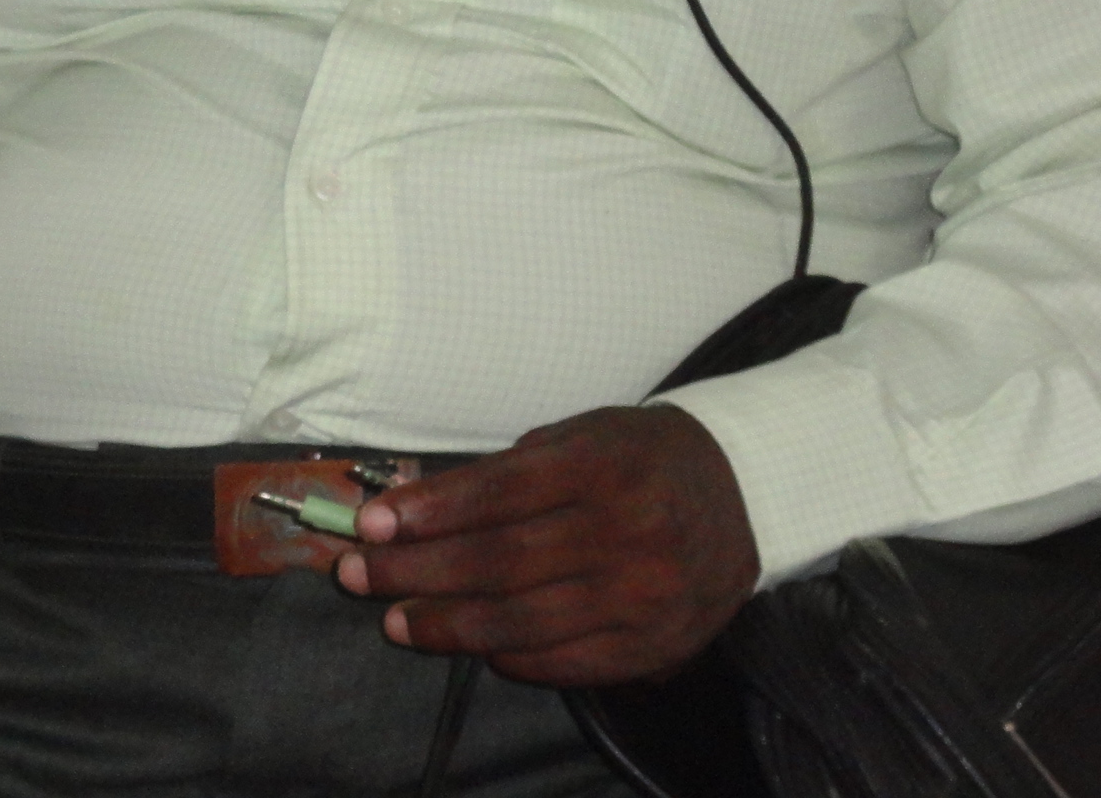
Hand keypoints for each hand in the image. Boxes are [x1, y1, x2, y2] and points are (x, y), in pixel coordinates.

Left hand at [336, 405, 757, 686]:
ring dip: (448, 626)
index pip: (496, 495)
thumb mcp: (577, 437)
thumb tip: (412, 509)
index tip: (370, 523)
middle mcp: (628, 532)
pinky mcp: (657, 644)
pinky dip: (512, 659)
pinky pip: (567, 663)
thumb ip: (502, 474)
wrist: (744, 492)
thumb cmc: (637, 457)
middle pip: (499, 563)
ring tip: (397, 622)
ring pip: (525, 622)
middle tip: (356, 574)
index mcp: (602, 466)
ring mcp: (645, 595)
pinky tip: (474, 648)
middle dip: (416, 572)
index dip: (427, 513)